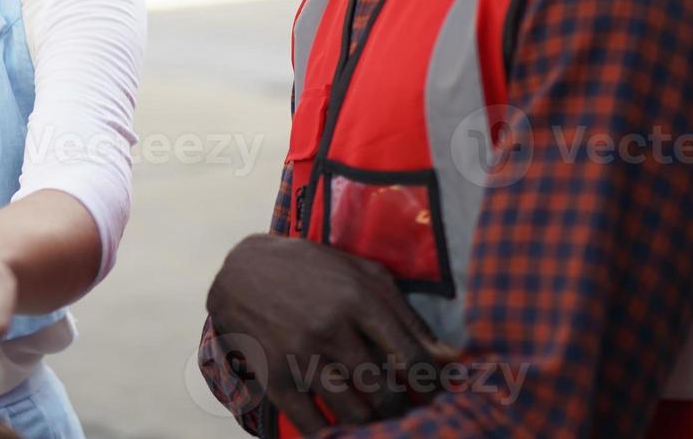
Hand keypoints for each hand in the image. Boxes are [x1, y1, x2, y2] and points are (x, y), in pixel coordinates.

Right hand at [205, 235, 456, 433]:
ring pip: (353, 413)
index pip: (413, 361)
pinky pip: (312, 424)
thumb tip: (450, 361)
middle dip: (404, 412)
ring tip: (381, 423)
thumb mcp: (364, 275)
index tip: (438, 399)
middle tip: (410, 416)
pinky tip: (343, 433)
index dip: (434, 388)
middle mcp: (331, 328)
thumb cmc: (314, 269)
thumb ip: (407, 316)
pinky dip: (332, 437)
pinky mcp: (274, 375)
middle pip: (386, 394)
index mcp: (360, 299)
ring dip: (373, 426)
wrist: (243, 269)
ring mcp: (300, 354)